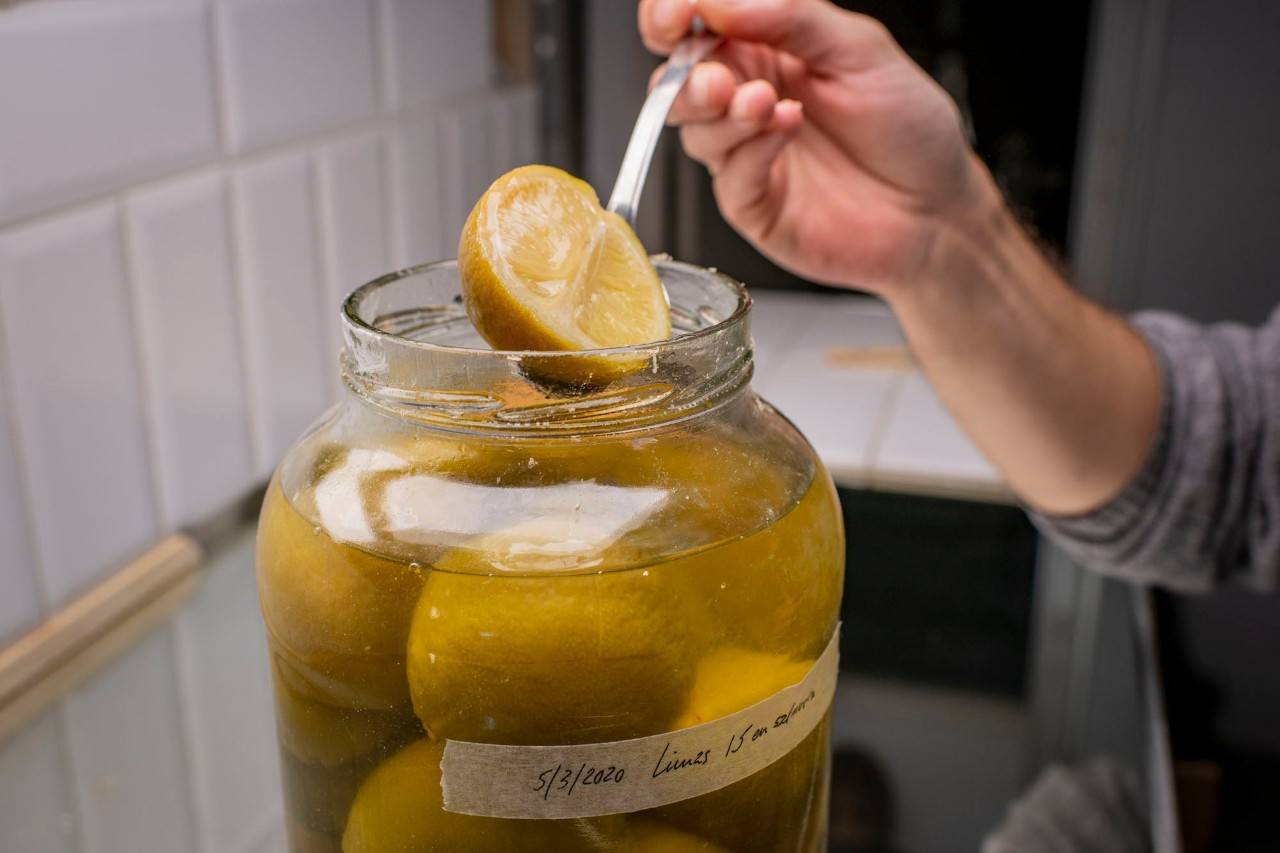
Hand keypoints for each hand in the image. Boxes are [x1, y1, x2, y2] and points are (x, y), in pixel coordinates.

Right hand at [639, 0, 993, 293]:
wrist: (938, 209)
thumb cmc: (907, 127)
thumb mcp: (859, 48)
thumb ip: (791, 16)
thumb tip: (721, 2)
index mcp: (766, 49)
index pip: (694, 25)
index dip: (671, 16)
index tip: (675, 16)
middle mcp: (748, 98)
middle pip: (676, 82)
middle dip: (686, 77)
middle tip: (717, 79)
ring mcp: (746, 154)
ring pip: (694, 131)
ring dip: (723, 115)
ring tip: (767, 105)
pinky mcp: (754, 204)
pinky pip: (728, 178)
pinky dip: (751, 153)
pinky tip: (785, 132)